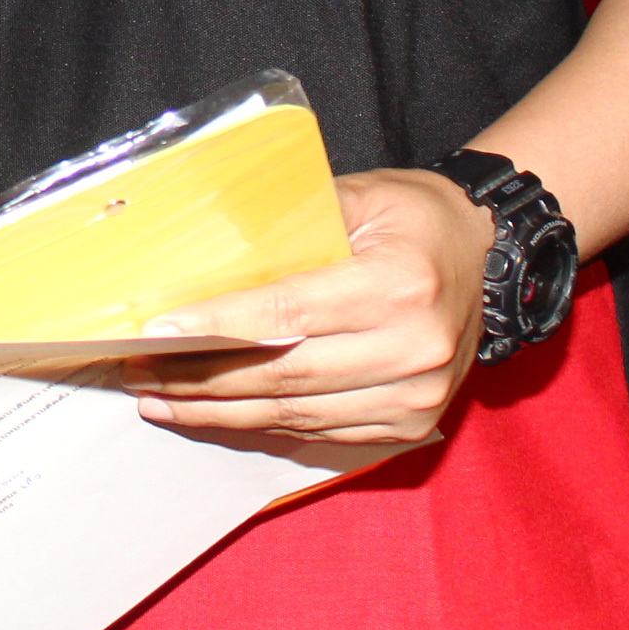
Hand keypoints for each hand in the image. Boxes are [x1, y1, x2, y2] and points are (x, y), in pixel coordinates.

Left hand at [129, 168, 493, 445]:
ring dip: (220, 412)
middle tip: (141, 372)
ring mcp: (415, 396)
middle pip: (283, 375)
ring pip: (294, 414)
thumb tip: (200, 260)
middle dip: (201, 378)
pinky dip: (261, 424)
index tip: (157, 335)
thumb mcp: (357, 196)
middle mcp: (413, 349)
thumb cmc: (413, 218)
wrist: (487, 257)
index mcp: (398, 285)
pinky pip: (318, 433)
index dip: (216, 328)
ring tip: (161, 399)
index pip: (286, 314)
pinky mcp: (409, 424)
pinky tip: (215, 415)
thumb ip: (287, 228)